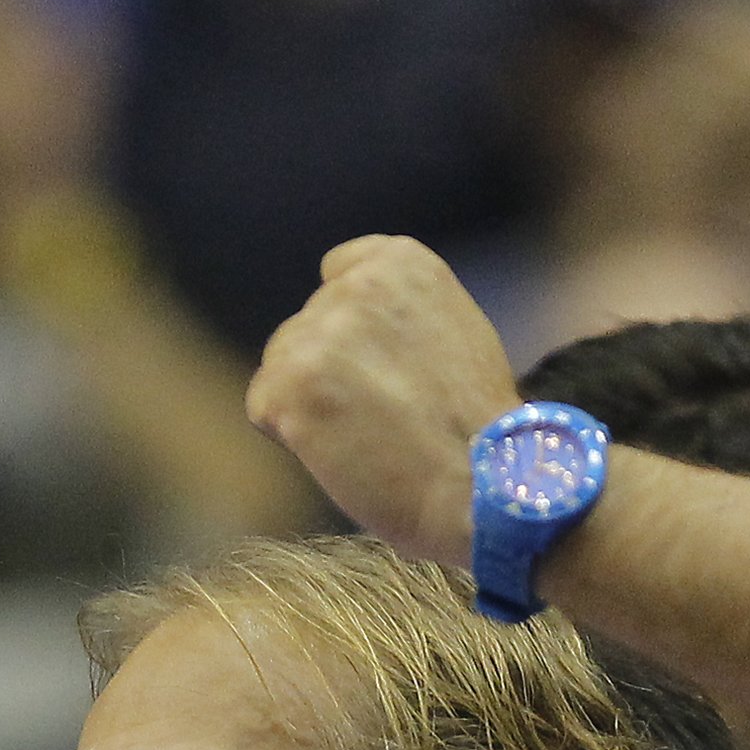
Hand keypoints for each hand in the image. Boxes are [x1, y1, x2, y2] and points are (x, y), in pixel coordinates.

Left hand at [242, 238, 516, 566]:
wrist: (484, 487)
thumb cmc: (479, 430)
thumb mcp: (455, 332)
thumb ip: (399, 314)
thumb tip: (351, 329)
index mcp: (401, 262)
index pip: (339, 274)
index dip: (353, 330)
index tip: (383, 367)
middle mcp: (356, 286)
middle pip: (307, 325)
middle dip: (330, 370)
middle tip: (383, 416)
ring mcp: (318, 334)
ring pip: (281, 365)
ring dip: (310, 403)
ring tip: (369, 436)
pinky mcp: (289, 386)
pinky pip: (264, 408)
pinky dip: (293, 437)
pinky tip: (345, 452)